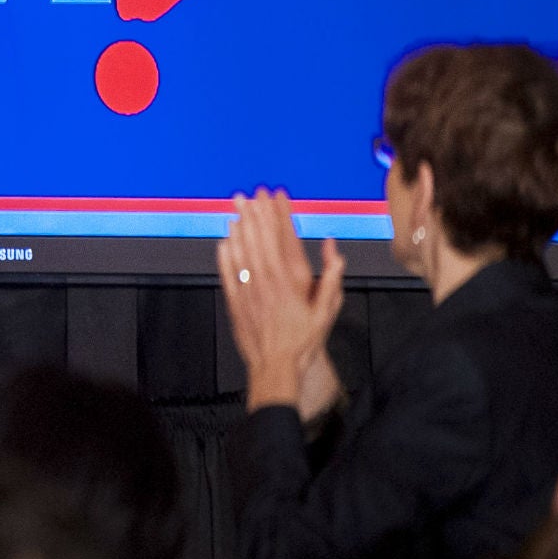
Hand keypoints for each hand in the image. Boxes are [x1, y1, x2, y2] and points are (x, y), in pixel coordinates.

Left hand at [218, 189, 345, 411]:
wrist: (277, 365)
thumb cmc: (304, 340)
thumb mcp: (327, 311)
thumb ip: (332, 278)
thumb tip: (334, 249)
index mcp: (291, 280)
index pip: (284, 239)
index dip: (279, 215)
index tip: (276, 196)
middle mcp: (268, 281)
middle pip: (259, 239)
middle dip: (255, 213)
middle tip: (251, 193)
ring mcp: (249, 290)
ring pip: (241, 251)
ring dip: (239, 227)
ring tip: (236, 207)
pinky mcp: (235, 301)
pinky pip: (227, 272)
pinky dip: (225, 254)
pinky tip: (224, 240)